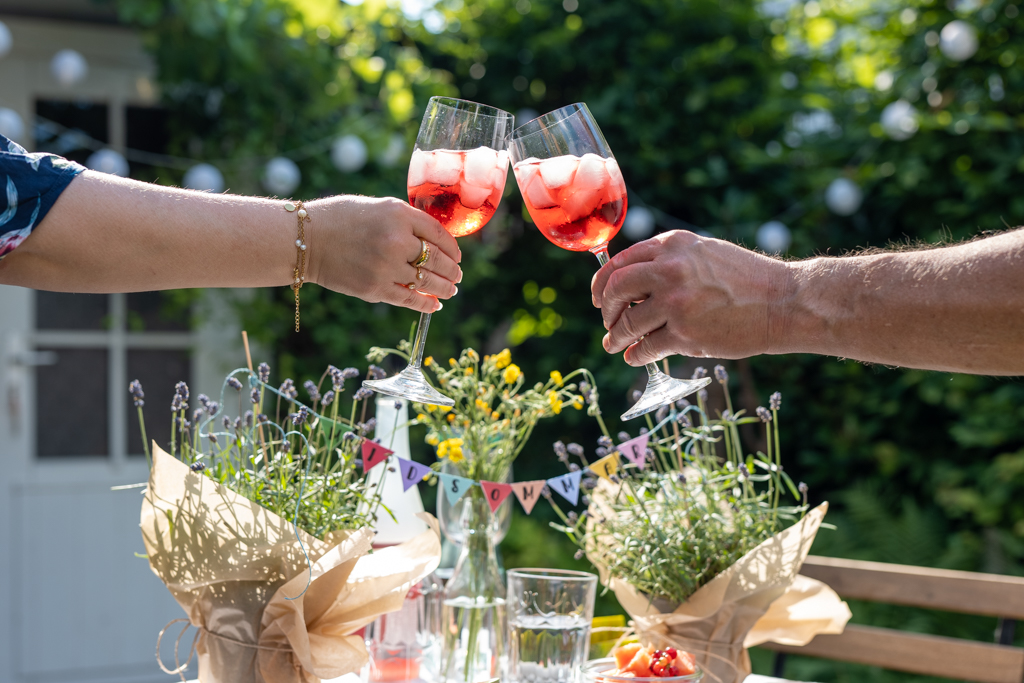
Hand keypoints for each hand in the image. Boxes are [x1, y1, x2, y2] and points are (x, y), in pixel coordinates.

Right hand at [307, 195, 462, 313]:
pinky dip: (426, 303)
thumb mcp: (377, 207)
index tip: (457, 256)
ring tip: (451, 290)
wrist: (305, 240)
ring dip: (444, 288)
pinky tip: (434, 304)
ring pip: (427, 281)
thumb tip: (434, 240)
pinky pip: (410, 298)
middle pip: (437, 259)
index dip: (452, 247)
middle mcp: (396, 239)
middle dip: (452, 270)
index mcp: (398, 214)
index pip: (438, 233)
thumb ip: (405, 221)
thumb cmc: (341, 220)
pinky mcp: (375, 288)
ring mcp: (386, 266)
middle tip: (458, 276)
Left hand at [591, 230, 789, 364]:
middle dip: (606, 310)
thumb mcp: (703, 253)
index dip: (603, 284)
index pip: (620, 262)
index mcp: (672, 245)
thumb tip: (629, 282)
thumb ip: (668, 261)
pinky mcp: (685, 333)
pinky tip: (634, 356)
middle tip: (607, 322)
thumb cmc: (745, 280)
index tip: (600, 298)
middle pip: (616, 290)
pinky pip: (646, 347)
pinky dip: (635, 354)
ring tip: (614, 344)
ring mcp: (676, 302)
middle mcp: (670, 269)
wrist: (783, 302)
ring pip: (628, 323)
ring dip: (616, 337)